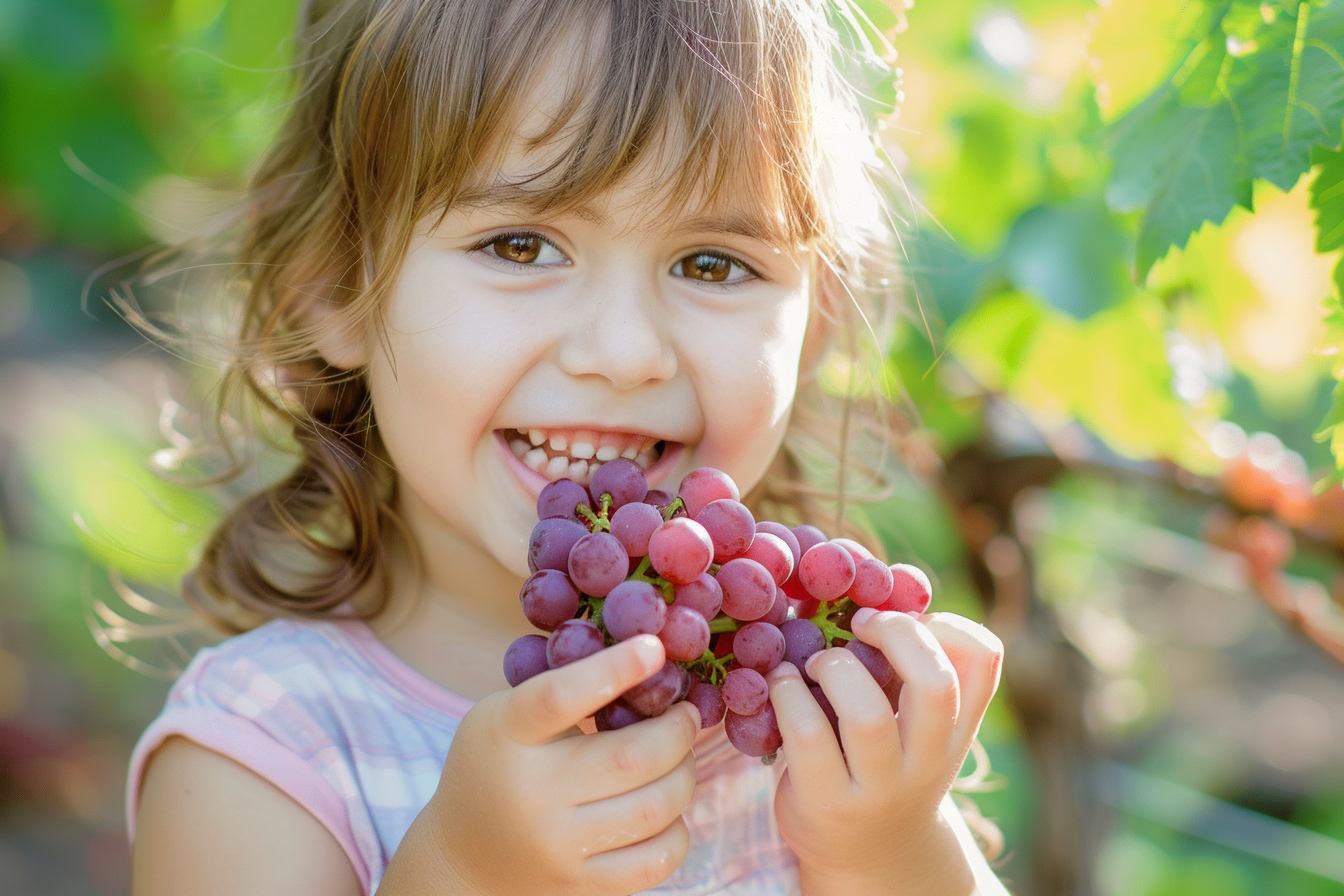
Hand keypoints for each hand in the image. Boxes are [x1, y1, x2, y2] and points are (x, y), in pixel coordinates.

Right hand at [379, 635, 699, 895]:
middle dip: (678, 731)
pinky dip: (677, 830)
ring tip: (681, 758)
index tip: (655, 648)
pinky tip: (668, 809)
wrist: (462, 858)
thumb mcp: (507, 717)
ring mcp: (555, 845)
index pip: (559, 697)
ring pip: (653, 808)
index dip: (614, 669)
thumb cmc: (499, 764)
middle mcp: (529, 793)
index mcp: (506, 735)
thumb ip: (565, 692)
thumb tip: (654, 663)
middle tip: (687, 716)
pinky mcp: (579, 883)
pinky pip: (655, 861)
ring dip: (684, 775)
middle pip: (630, 759)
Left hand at [765, 609, 1003, 894]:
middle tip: (859, 624)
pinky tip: (780, 685)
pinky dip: (788, 696)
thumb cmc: (884, 762)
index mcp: (957, 725)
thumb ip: (907, 664)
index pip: (983, 658)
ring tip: (815, 663)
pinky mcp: (829, 804)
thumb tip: (867, 583)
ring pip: (867, 716)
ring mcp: (881, 787)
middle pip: (934, 684)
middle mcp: (929, 759)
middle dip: (894, 634)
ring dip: (833, 668)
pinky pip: (808, 738)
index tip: (900, 616)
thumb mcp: (914, 719)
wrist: (871, 857)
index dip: (944, 621)